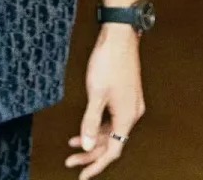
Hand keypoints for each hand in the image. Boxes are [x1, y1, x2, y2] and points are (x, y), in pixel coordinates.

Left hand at [66, 24, 143, 178]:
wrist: (120, 36)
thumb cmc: (109, 62)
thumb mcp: (96, 95)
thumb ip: (90, 122)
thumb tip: (85, 145)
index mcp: (127, 116)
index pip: (113, 150)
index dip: (96, 165)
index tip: (82, 176)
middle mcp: (132, 113)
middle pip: (112, 142)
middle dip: (90, 154)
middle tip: (70, 162)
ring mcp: (130, 103)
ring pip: (111, 131)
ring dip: (92, 139)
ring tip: (71, 145)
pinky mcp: (125, 95)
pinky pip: (112, 119)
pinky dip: (98, 126)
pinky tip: (84, 126)